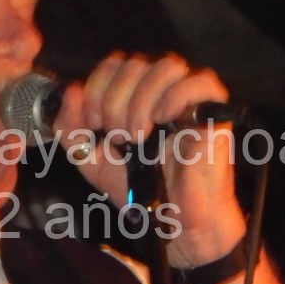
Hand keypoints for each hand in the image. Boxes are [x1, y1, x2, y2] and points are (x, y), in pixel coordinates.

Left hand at [51, 52, 247, 266]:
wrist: (173, 219)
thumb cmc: (138, 188)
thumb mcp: (90, 160)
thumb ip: (71, 128)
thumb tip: (72, 90)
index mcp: (132, 94)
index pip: (113, 65)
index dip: (97, 90)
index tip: (95, 125)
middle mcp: (160, 89)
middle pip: (134, 64)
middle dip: (116, 101)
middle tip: (119, 137)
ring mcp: (188, 97)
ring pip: (166, 65)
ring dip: (143, 100)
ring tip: (139, 135)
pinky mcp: (213, 110)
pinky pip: (200, 81)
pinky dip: (175, 96)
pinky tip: (164, 120)